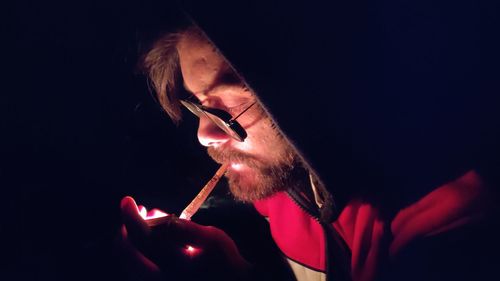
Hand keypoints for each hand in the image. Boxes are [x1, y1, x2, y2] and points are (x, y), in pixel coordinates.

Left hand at [119, 196, 250, 280]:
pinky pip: (136, 264)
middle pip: (125, 252)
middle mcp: (159, 276)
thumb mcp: (214, 240)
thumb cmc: (226, 261)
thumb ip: (188, 230)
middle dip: (128, 227)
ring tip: (154, 220)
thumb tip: (166, 220)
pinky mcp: (157, 279)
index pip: (142, 239)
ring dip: (134, 236)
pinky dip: (140, 247)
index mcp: (174, 264)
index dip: (130, 217)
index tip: (127, 200)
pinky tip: (155, 236)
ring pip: (128, 259)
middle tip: (142, 210)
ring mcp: (156, 280)